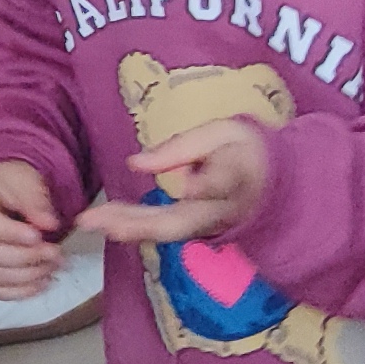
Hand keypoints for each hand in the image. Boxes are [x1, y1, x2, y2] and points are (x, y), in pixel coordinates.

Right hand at [0, 158, 69, 297]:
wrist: (1, 194)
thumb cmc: (11, 183)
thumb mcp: (24, 178)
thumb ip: (35, 198)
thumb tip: (48, 223)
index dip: (12, 233)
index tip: (38, 235)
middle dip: (27, 257)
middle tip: (54, 252)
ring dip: (30, 275)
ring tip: (53, 264)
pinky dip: (22, 292)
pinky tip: (43, 281)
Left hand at [83, 117, 271, 253]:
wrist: (273, 183)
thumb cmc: (244, 149)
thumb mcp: (222, 132)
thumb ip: (182, 146)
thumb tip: (135, 162)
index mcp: (237, 174)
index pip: (224, 182)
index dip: (209, 186)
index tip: (192, 188)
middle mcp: (220, 208)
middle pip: (181, 220)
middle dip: (140, 223)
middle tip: (101, 220)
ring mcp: (208, 225)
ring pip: (167, 231)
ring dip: (128, 227)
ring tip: (91, 221)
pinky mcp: (197, 230)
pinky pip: (163, 231)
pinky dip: (132, 227)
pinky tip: (103, 221)